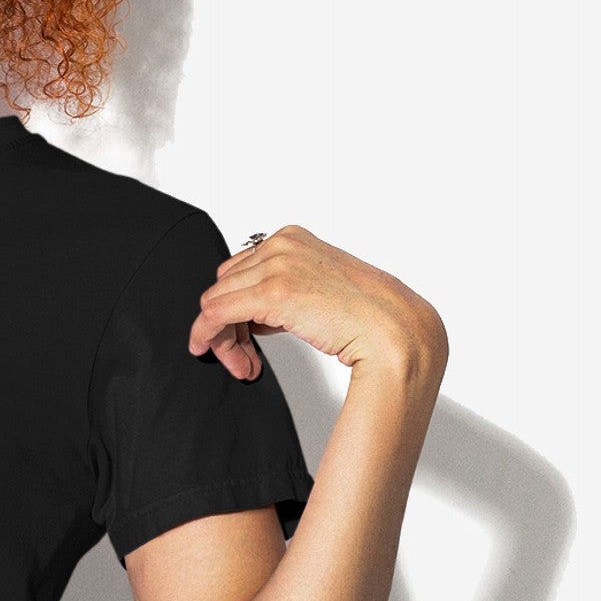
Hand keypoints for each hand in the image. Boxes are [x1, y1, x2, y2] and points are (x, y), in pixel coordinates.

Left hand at [189, 225, 446, 388]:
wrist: (393, 328)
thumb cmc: (365, 314)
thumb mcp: (315, 288)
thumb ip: (281, 290)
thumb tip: (249, 315)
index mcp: (291, 237)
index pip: (239, 271)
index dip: (235, 306)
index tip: (243, 336)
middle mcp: (281, 245)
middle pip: (224, 285)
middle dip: (227, 324)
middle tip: (241, 356)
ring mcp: (276, 266)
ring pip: (217, 301)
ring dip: (221, 336)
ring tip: (242, 363)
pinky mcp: (272, 293)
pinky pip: (216, 313)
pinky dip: (206, 334)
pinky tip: (207, 350)